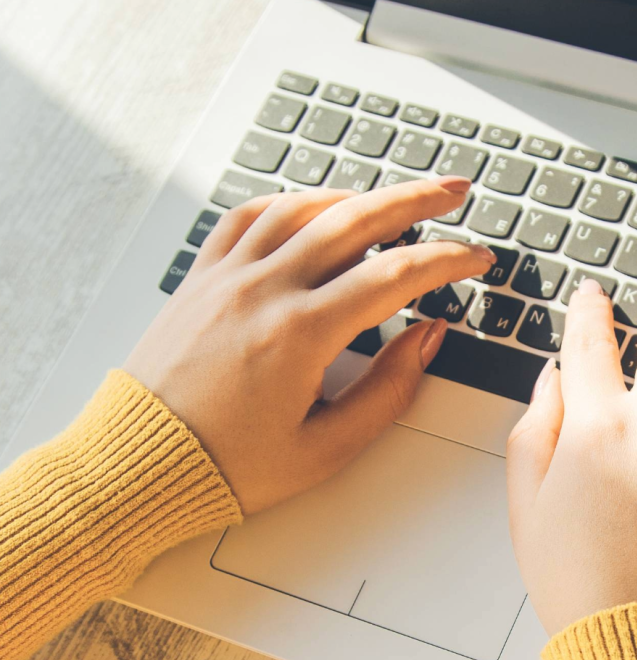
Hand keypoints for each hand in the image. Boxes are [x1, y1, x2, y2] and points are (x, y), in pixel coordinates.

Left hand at [124, 177, 493, 513]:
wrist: (138, 466)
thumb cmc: (226, 467)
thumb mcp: (324, 448)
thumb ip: (387, 392)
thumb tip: (427, 340)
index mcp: (299, 334)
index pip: (394, 276)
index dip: (446, 261)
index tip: (475, 257)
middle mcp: (263, 291)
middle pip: (354, 220)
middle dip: (416, 200)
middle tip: (455, 192)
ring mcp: (226, 277)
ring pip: (302, 208)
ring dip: (356, 194)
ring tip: (393, 198)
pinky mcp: (200, 279)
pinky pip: (247, 217)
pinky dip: (290, 203)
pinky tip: (313, 207)